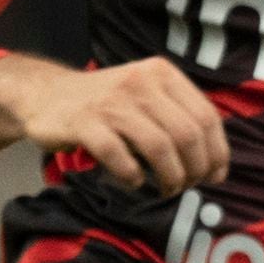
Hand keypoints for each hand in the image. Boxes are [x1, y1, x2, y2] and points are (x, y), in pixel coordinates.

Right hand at [0, 53, 230, 191]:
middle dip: (194, 169)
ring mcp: (111, 101)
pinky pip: (119, 156)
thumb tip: (217, 164)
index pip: (206, 117)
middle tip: (186, 186)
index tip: (215, 177)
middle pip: (187, 135)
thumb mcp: (148, 96)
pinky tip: (133, 181)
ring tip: (165, 189)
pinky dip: (132, 176)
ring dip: (169, 177)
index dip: (217, 152)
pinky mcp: (83, 121)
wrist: (46, 94)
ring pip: (159, 147)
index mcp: (162, 74)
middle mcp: (140, 82)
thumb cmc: (108, 104)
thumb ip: (180, 119)